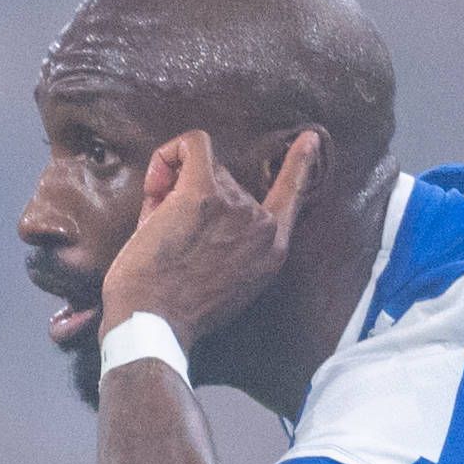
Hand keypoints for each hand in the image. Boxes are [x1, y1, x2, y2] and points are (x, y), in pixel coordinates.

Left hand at [99, 127, 318, 348]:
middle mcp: (262, 226)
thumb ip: (228, 240)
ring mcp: (237, 206)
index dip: (300, 165)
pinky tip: (156, 181)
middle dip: (193, 197)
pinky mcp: (205, 192)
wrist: (154, 323)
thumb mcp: (225, 280)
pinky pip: (195, 144)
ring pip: (205, 167)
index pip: (293, 197)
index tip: (309, 140)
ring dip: (173, 188)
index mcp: (272, 251)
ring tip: (157, 227)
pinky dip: (170, 154)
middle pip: (228, 181)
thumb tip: (189, 195)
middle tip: (166, 231)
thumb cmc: (175, 309)